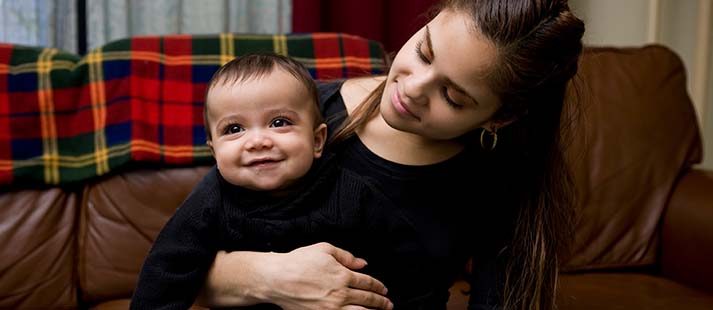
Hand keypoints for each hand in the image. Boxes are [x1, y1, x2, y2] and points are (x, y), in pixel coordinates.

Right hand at [265, 242, 392, 309]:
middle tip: (389, 304)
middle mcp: (340, 294)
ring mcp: (331, 308)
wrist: (276, 278)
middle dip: (381, 302)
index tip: (384, 289)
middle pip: (368, 300)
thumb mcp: (324, 249)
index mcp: (342, 275)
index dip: (378, 286)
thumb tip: (362, 263)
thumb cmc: (298, 262)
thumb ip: (346, 256)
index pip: (367, 282)